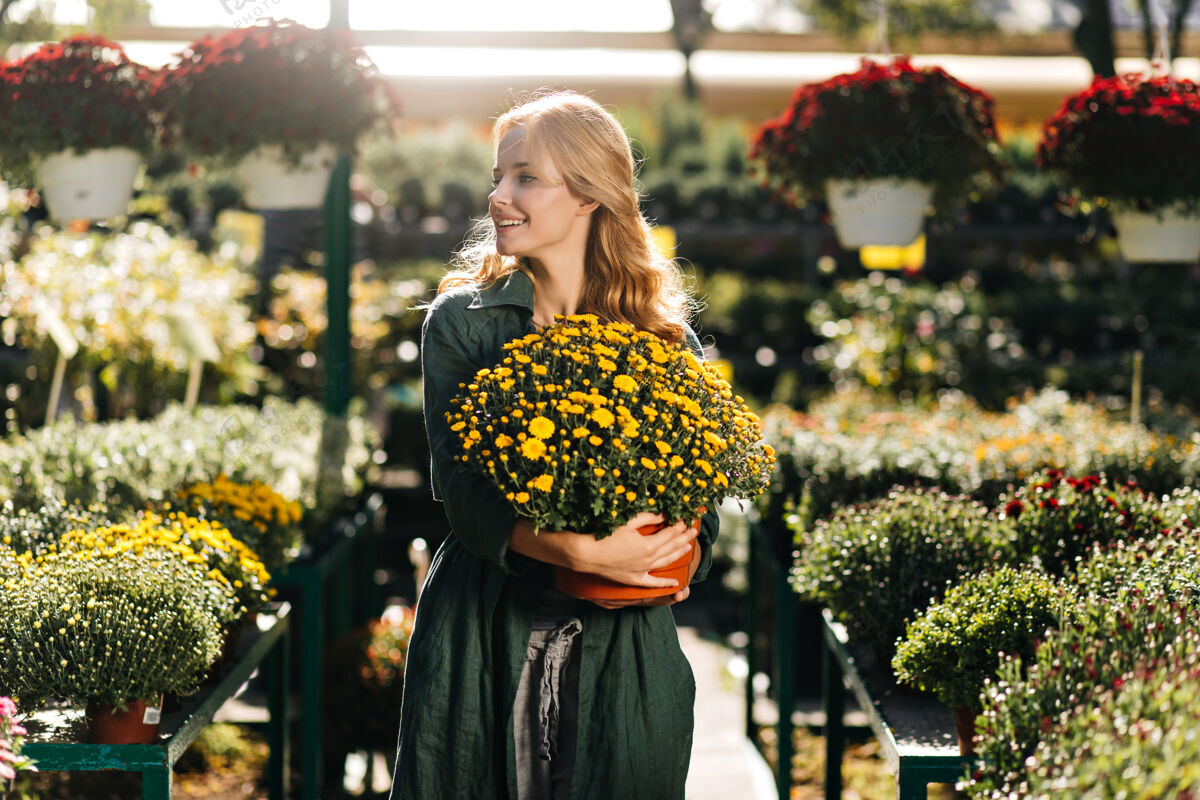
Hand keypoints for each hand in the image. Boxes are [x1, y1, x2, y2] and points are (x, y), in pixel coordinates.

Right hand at [588, 527, 702, 609]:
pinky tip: (676, 583)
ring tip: (688, 546)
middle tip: (693, 530)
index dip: (680, 526)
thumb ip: (648, 518)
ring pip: (666, 562)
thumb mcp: (627, 522)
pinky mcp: (634, 579)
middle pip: (672, 547)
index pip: (671, 533)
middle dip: (684, 537)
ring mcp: (642, 571)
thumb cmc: (605, 535)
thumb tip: (664, 515)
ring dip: (679, 554)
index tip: (687, 519)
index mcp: (648, 545)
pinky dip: (665, 583)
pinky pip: (653, 583)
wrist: (586, 555)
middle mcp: (649, 560)